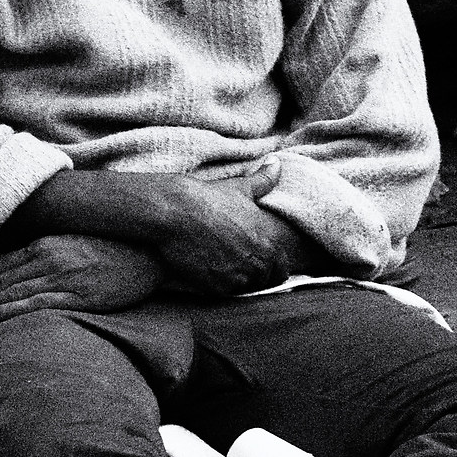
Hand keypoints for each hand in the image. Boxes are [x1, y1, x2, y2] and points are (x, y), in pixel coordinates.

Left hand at [0, 235, 163, 324]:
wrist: (149, 253)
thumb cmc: (110, 250)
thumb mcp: (73, 244)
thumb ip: (46, 253)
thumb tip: (21, 268)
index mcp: (45, 243)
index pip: (1, 264)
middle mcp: (49, 256)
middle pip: (2, 279)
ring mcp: (64, 275)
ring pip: (14, 291)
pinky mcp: (80, 294)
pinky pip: (40, 302)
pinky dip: (15, 309)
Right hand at [149, 170, 298, 298]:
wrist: (175, 212)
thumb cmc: (208, 198)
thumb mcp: (240, 187)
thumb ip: (264, 180)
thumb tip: (277, 163)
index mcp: (267, 241)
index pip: (282, 267)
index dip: (273, 264)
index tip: (262, 260)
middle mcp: (256, 262)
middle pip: (266, 281)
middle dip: (258, 274)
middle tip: (242, 263)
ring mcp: (236, 277)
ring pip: (247, 288)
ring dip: (241, 281)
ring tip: (228, 267)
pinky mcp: (215, 286)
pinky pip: (226, 293)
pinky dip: (223, 285)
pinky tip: (213, 271)